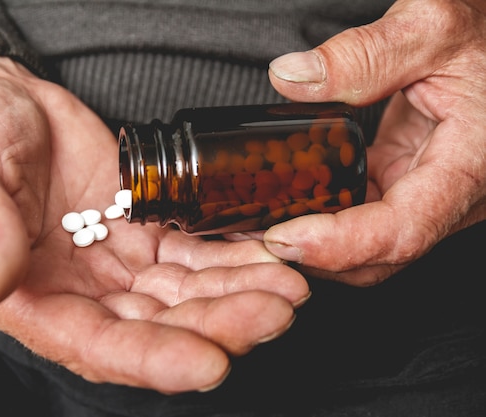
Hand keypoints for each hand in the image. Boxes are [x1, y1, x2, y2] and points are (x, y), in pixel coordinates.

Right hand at [0, 55, 309, 392]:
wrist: (1, 98)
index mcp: (26, 298)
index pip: (93, 346)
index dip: (151, 360)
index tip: (208, 364)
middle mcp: (78, 293)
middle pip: (156, 328)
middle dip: (217, 325)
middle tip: (275, 310)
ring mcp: (116, 264)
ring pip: (184, 295)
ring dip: (236, 295)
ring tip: (287, 286)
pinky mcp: (144, 231)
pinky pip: (194, 253)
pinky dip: (231, 258)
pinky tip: (265, 254)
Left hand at [263, 0, 485, 284]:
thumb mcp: (431, 28)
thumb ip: (364, 54)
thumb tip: (292, 78)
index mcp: (470, 168)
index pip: (401, 232)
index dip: (338, 245)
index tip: (282, 237)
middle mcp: (454, 195)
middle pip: (381, 256)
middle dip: (317, 257)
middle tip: (256, 238)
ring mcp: (430, 194)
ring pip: (371, 245)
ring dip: (316, 244)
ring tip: (262, 226)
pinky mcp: (409, 181)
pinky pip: (367, 216)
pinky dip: (327, 217)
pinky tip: (291, 202)